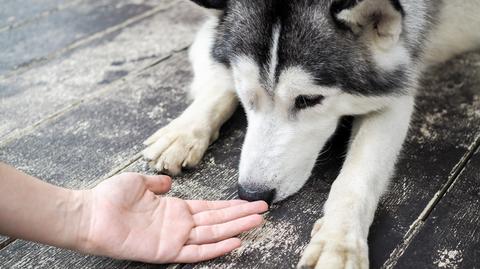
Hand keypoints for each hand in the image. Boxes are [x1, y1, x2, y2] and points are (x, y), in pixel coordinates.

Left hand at [77, 173, 267, 262]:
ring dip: (235, 228)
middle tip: (263, 210)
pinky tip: (233, 242)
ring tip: (256, 222)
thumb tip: (169, 181)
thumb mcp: (139, 182)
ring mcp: (174, 238)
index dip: (229, 206)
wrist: (90, 213)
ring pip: (212, 234)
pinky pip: (195, 252)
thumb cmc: (111, 197)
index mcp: (175, 209)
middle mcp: (179, 224)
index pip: (209, 209)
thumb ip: (157, 182)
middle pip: (217, 220)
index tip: (248, 202)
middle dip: (240, 215)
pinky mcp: (166, 251)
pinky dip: (215, 249)